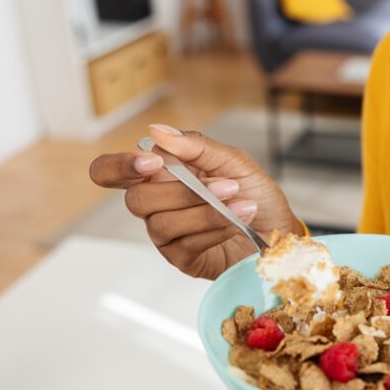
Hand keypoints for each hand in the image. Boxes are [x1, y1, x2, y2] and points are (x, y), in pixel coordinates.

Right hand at [89, 124, 303, 279]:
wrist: (280, 229)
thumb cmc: (255, 193)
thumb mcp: (234, 161)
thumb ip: (196, 146)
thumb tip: (156, 131)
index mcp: (160, 175)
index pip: (109, 171)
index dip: (118, 167)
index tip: (151, 163)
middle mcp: (156, 205)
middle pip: (136, 200)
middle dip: (182, 192)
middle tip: (225, 185)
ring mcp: (166, 234)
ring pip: (161, 223)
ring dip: (206, 211)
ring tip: (240, 203)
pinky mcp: (182, 258)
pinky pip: (184, 243)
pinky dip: (215, 228)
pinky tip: (237, 222)